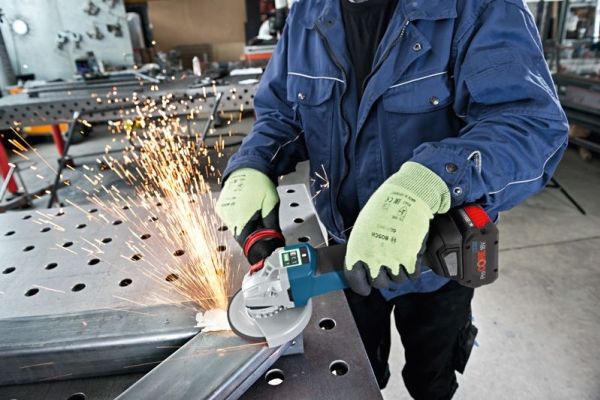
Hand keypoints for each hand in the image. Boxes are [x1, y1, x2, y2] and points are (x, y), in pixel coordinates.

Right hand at [215, 168, 279, 244]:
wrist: (248, 167)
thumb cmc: (261, 183)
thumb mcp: (272, 203)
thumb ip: (272, 224)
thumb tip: (274, 238)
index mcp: (241, 216)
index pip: (245, 241)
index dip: (254, 242)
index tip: (261, 239)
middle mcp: (229, 215)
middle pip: (240, 234)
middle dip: (250, 232)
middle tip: (260, 222)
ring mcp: (223, 211)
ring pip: (235, 227)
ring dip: (244, 224)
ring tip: (252, 210)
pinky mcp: (220, 207)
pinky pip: (230, 219)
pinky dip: (237, 217)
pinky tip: (245, 207)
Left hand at [344, 162, 450, 295]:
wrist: (407, 196)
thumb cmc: (384, 209)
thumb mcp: (363, 228)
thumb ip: (362, 248)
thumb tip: (363, 265)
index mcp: (357, 249)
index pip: (354, 279)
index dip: (360, 286)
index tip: (366, 288)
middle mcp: (373, 257)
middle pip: (379, 283)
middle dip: (384, 278)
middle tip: (388, 267)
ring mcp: (392, 260)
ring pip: (398, 281)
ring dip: (400, 272)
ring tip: (401, 256)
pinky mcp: (411, 259)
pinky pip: (412, 275)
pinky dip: (413, 268)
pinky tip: (412, 255)